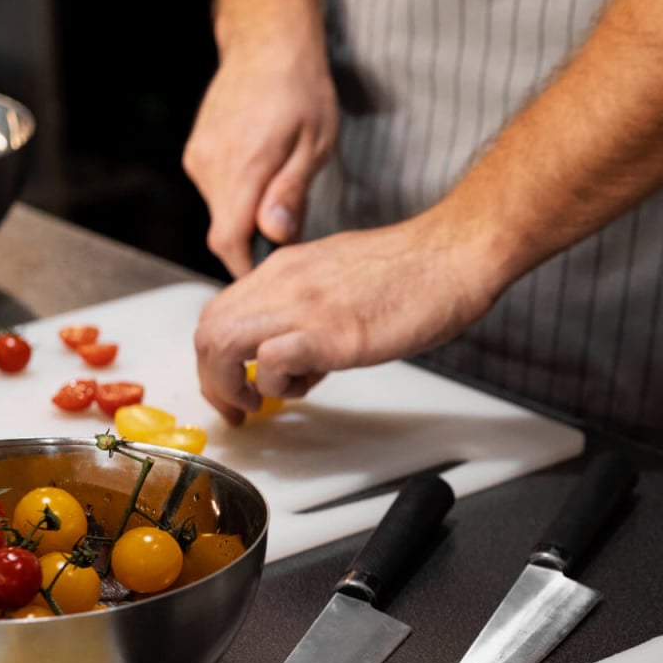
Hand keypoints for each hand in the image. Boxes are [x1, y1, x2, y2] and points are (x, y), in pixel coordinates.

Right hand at [183, 34, 337, 276]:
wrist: (267, 46)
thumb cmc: (302, 93)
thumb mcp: (314, 146)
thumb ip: (291, 192)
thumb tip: (274, 234)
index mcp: (243, 166)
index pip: (229, 240)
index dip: (248, 268)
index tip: (271, 280)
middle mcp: (211, 165)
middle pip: (223, 232)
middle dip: (254, 246)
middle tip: (291, 239)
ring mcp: (199, 158)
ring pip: (220, 212)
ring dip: (248, 218)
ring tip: (283, 197)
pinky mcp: (195, 152)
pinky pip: (215, 191)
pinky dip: (238, 197)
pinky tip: (264, 177)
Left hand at [192, 207, 511, 423]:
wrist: (454, 255)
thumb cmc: (417, 269)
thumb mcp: (344, 278)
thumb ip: (313, 306)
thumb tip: (302, 348)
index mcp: (286, 268)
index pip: (221, 310)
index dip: (216, 356)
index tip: (235, 384)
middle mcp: (284, 282)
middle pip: (208, 329)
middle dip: (212, 379)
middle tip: (236, 406)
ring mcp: (304, 306)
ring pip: (221, 342)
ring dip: (229, 386)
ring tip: (259, 403)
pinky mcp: (331, 333)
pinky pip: (270, 362)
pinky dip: (275, 386)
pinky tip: (305, 387)